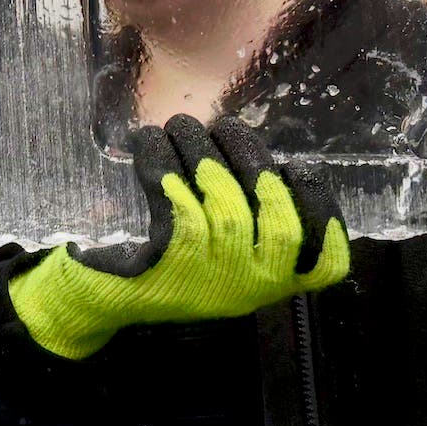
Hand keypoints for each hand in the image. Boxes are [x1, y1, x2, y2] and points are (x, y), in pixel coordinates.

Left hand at [11, 115, 350, 358]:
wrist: (101, 301)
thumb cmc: (169, 271)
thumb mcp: (223, 260)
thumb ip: (253, 224)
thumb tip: (259, 158)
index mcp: (273, 286)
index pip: (325, 263)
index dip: (323, 212)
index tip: (300, 169)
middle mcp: (251, 287)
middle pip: (275, 216)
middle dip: (251, 159)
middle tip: (226, 126)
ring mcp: (214, 278)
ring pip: (222, 200)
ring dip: (200, 149)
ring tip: (182, 124)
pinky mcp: (168, 263)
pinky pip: (174, 201)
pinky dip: (161, 162)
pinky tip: (149, 142)